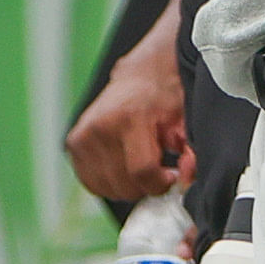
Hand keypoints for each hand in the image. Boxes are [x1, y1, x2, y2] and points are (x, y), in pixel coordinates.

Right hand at [63, 14, 192, 206]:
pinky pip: (91, 182)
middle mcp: (100, 125)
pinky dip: (109, 182)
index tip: (170, 175)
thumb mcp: (186, 121)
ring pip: (107, 188)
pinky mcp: (73, 143)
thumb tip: (186, 180)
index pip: (141, 171)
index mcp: (129, 116)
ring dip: (128, 185)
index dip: (160, 183)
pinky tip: (125, 166)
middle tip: (158, 168)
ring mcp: (82, 135)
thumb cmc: (166, 97)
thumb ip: (191, 153)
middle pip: (124, 185)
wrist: (141, 76)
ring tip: (141, 163)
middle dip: (146, 185)